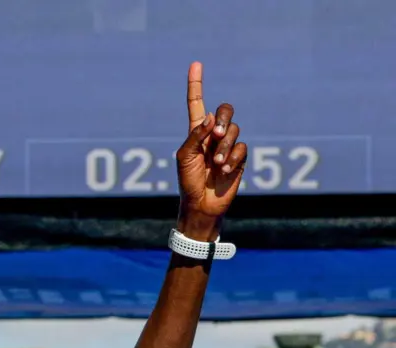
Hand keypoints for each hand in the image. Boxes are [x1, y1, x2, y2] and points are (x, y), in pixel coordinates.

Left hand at [175, 62, 247, 239]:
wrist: (201, 203)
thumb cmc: (188, 181)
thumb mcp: (185, 157)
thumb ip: (195, 136)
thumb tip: (209, 117)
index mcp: (195, 132)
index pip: (196, 103)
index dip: (196, 85)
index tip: (196, 64)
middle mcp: (212, 135)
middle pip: (224, 110)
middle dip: (222, 119)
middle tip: (216, 135)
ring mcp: (227, 145)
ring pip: (234, 130)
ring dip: (225, 146)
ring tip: (217, 164)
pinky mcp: (239, 157)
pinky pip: (242, 147)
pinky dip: (233, 158)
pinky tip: (224, 171)